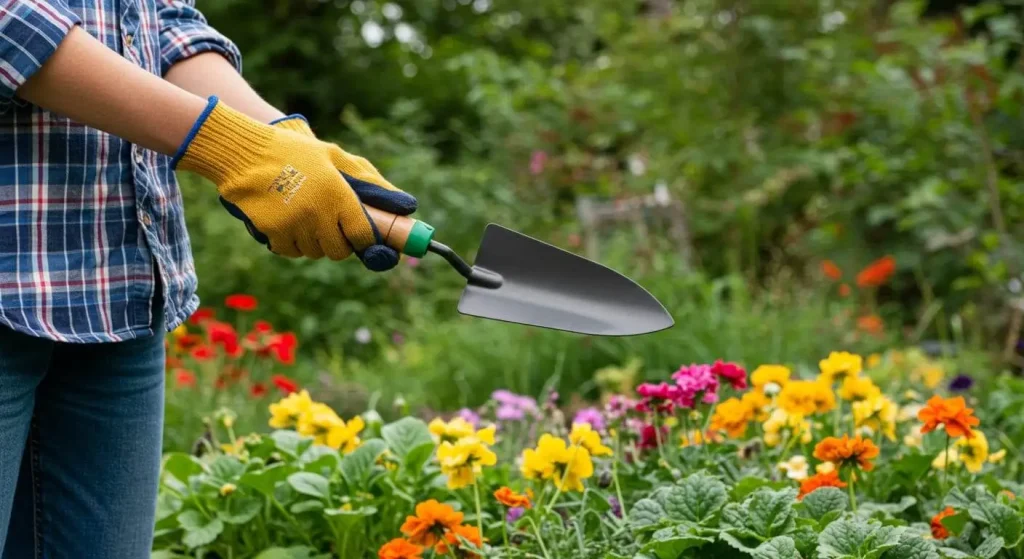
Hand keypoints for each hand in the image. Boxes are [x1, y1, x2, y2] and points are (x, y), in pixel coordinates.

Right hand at [174, 99, 415, 270]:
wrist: (244, 153)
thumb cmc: (293, 152)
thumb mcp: (334, 156)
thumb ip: (369, 180)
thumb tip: (406, 204)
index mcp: (338, 194)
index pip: (362, 235)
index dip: (365, 240)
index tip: (364, 237)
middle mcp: (318, 214)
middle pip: (339, 250)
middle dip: (339, 243)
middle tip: (332, 225)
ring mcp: (294, 225)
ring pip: (314, 252)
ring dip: (314, 242)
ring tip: (306, 216)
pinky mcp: (273, 232)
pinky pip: (290, 251)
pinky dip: (292, 243)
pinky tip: (288, 221)